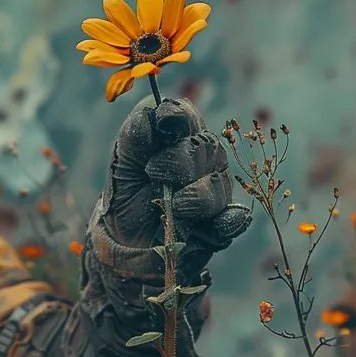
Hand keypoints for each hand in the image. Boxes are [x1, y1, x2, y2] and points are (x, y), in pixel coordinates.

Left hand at [100, 95, 250, 282]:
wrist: (125, 243)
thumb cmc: (126, 195)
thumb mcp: (122, 165)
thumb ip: (134, 136)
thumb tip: (150, 113)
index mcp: (176, 139)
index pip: (185, 116)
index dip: (177, 117)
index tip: (163, 126)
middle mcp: (201, 160)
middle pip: (206, 146)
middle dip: (178, 161)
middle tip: (152, 172)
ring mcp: (214, 191)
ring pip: (217, 184)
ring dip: (194, 196)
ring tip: (174, 207)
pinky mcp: (221, 224)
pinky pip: (234, 219)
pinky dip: (227, 222)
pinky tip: (214, 226)